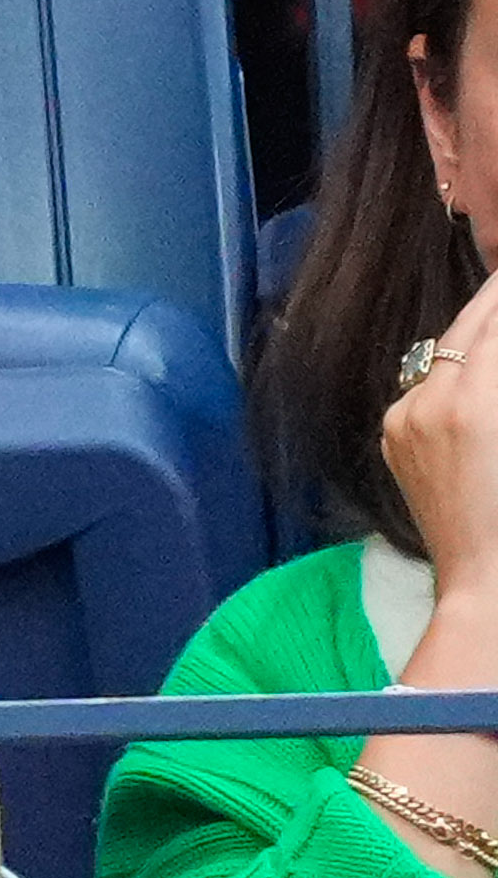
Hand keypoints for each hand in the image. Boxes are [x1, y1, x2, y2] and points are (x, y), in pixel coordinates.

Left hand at [386, 320, 497, 591]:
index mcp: (472, 404)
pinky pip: (421, 383)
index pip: (494, 327)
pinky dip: (448, 366)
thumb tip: (494, 351)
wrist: (483, 575)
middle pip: (467, 329)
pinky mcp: (391, 436)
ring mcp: (401, 419)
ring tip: (496, 310)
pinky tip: (471, 359)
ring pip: (439, 351)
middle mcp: (426, 404)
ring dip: (473, 329)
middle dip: (494, 302)